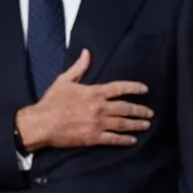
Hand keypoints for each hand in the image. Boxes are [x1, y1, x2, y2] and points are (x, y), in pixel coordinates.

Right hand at [16, 49, 152, 149]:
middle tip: (150, 112)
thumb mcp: (64, 80)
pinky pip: (113, 139)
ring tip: (146, 125)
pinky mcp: (93, 137)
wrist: (42, 123)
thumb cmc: (51, 101)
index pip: (120, 88)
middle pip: (126, 108)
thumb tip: (87, 52)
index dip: (135, 88)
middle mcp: (100, 107)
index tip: (145, 90)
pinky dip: (124, 140)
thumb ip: (79, 67)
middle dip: (140, 110)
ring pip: (123, 124)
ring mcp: (98, 123)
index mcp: (94, 92)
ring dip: (136, 124)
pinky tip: (132, 140)